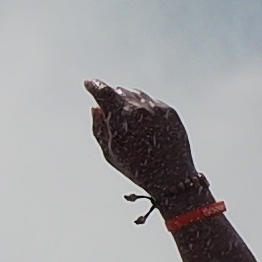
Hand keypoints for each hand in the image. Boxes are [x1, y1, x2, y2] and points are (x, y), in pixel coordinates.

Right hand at [83, 82, 204, 203]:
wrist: (172, 178)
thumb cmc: (137, 169)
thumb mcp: (109, 152)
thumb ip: (99, 127)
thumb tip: (96, 108)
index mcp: (121, 116)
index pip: (104, 91)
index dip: (94, 86)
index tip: (89, 83)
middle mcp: (140, 107)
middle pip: (120, 92)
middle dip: (112, 97)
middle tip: (109, 109)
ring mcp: (157, 108)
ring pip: (137, 95)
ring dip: (128, 101)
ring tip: (128, 121)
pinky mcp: (170, 112)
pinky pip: (152, 103)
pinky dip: (144, 108)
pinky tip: (144, 125)